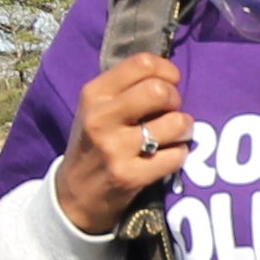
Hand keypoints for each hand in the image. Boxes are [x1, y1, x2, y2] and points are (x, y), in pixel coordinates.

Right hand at [49, 49, 193, 232]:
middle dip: (175, 99)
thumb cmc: (92, 144)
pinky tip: (168, 156)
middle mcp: (101, 118)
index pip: (142, 63)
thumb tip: (170, 74)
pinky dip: (180, 154)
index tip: (170, 83)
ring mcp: (115, 148)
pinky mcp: (130, 176)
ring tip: (176, 134)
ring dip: (184, 128)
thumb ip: (126, 88)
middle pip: (159, 90)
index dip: (167, 70)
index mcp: (94, 94)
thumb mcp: (96, 109)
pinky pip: (176, 155)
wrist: (74, 195)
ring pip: (175, 123)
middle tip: (171, 111)